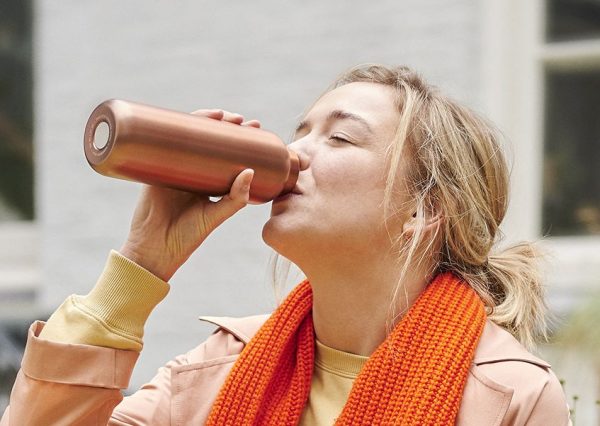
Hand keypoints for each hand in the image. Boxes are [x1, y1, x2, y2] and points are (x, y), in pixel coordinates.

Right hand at [120, 109, 260, 280]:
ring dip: (204, 120)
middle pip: (209, 140)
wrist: (154, 249)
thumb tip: (250, 171)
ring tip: (222, 114)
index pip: (227, 154)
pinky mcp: (155, 167)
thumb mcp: (215, 216)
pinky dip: (174, 127)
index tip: (255, 129)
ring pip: (189, 137)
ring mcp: (173, 167)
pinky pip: (163, 143)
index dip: (240, 139)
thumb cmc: (187, 237)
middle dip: (226, 126)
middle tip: (242, 120)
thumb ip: (235, 199)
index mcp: (209, 182)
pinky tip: (186, 116)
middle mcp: (192, 171)